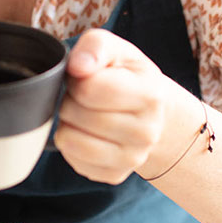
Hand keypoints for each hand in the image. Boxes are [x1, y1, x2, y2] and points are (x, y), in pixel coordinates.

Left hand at [54, 29, 176, 183]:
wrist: (153, 113)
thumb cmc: (128, 76)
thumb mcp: (117, 50)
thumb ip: (95, 46)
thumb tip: (77, 67)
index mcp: (150, 95)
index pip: (88, 89)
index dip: (77, 79)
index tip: (85, 77)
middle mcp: (146, 132)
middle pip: (76, 114)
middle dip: (71, 100)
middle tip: (85, 96)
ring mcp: (132, 159)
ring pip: (70, 140)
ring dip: (68, 122)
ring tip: (84, 113)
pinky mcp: (115, 176)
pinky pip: (72, 160)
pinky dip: (72, 144)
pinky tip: (87, 132)